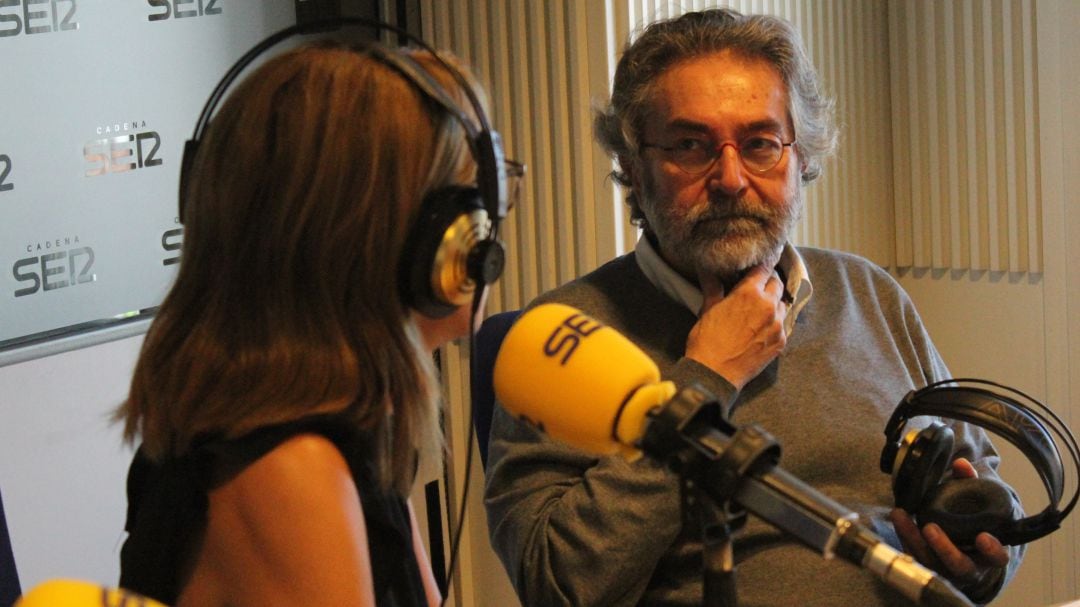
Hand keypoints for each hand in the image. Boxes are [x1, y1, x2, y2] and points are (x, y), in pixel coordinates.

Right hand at [685, 265, 787, 389]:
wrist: (715, 374)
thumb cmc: (707, 341)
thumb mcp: (707, 310)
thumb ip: (713, 288)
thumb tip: (708, 271)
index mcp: (749, 293)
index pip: (763, 269)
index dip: (759, 267)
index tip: (755, 268)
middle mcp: (768, 306)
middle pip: (777, 284)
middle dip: (768, 283)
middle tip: (757, 288)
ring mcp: (777, 325)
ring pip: (782, 304)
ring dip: (774, 303)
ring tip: (760, 310)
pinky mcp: (781, 342)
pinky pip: (783, 325)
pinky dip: (774, 323)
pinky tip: (762, 329)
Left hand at [889, 458, 1009, 596]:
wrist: (966, 547)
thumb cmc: (976, 524)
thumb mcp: (979, 506)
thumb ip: (972, 485)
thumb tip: (961, 464)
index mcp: (990, 555)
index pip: (997, 558)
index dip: (992, 550)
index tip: (983, 537)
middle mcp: (971, 568)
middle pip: (959, 565)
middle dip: (944, 548)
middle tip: (930, 528)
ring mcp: (946, 571)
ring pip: (930, 562)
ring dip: (914, 539)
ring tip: (901, 516)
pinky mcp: (926, 568)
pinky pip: (913, 556)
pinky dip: (905, 536)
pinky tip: (898, 517)